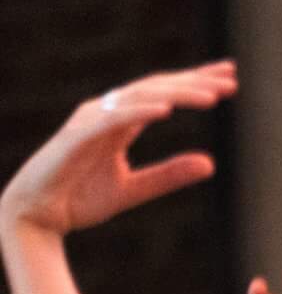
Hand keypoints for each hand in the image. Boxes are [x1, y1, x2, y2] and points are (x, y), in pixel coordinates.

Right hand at [0, 65, 234, 239]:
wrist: (37, 216)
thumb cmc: (79, 199)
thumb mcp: (134, 189)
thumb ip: (169, 175)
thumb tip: (211, 164)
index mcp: (119, 121)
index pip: (163, 95)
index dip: (195, 85)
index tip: (229, 81)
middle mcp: (106, 112)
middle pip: (157, 88)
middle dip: (195, 81)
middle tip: (232, 78)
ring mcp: (91, 120)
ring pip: (140, 98)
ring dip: (177, 94)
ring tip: (212, 96)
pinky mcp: (78, 136)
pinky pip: (113, 119)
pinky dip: (140, 112)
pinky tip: (167, 110)